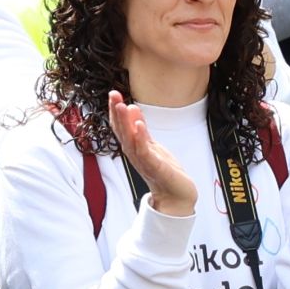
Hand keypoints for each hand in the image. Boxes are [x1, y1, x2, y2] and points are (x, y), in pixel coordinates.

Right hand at [108, 91, 197, 215]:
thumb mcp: (151, 145)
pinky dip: (140, 138)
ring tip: (122, 106)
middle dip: (116, 113)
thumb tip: (132, 108)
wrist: (176, 194)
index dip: (115, 111)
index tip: (113, 94)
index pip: (120, 127)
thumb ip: (141, 129)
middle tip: (113, 95)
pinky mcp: (155, 166)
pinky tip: (138, 125)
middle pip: (122, 131)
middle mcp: (134, 153)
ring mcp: (143, 160)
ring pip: (130, 139)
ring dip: (125, 122)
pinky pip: (145, 151)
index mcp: (133, 147)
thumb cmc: (164, 171)